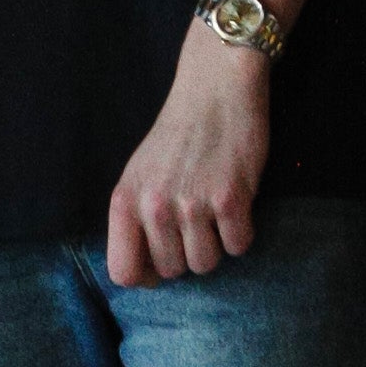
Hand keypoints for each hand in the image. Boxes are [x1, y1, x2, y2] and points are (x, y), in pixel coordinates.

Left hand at [106, 25, 270, 285]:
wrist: (215, 89)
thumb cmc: (179, 135)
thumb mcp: (140, 175)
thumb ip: (137, 221)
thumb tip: (147, 277)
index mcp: (125, 201)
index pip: (124, 272)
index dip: (146, 276)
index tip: (161, 263)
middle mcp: (154, 206)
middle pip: (172, 271)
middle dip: (187, 254)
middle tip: (197, 221)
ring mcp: (192, 204)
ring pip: (205, 264)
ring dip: (216, 245)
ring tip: (215, 212)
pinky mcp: (230, 199)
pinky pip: (238, 246)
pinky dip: (241, 233)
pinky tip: (237, 205)